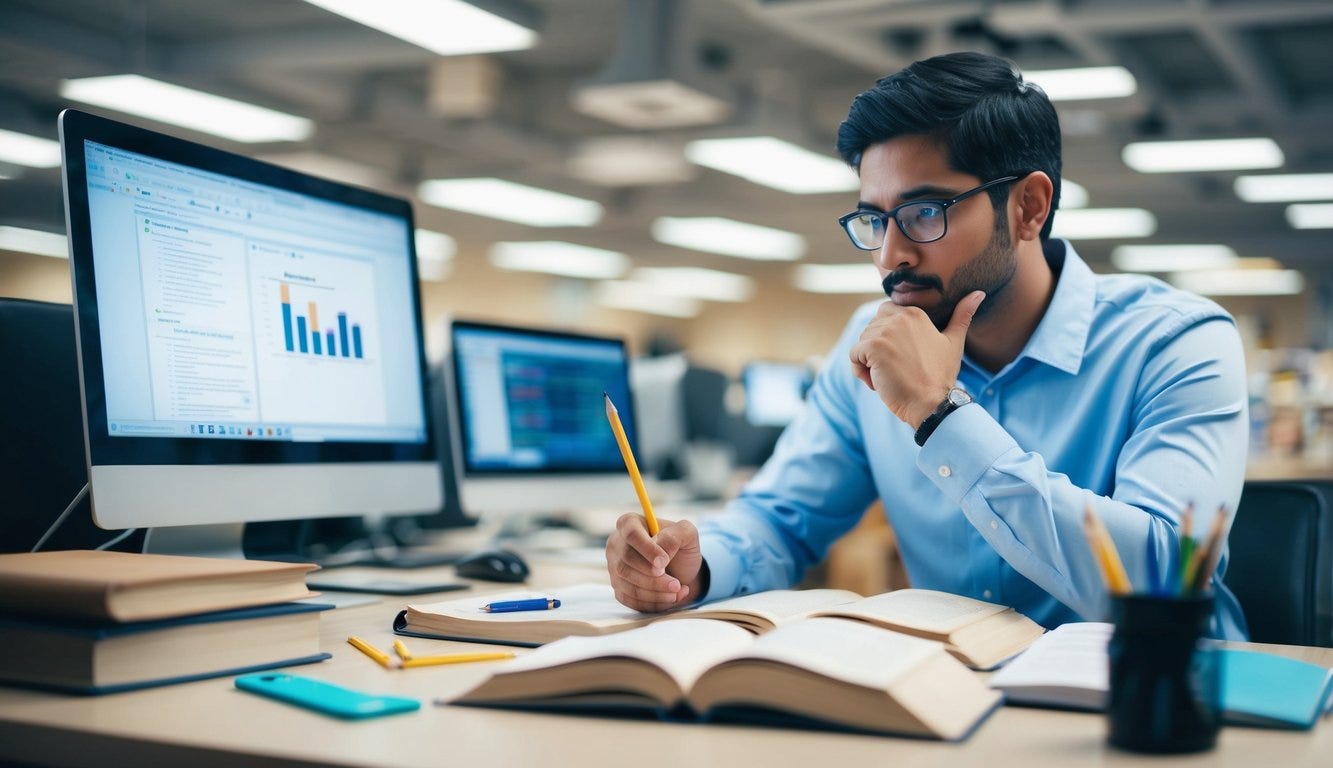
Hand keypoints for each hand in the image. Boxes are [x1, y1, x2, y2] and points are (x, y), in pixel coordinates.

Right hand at [605, 514, 702, 611]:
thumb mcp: (687, 535)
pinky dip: (653, 602)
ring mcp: (614, 567)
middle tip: (676, 584)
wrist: (681, 572)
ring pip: (628, 583)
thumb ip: (676, 535)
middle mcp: (617, 543)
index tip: (664, 562)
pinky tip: (670, 597)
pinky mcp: (618, 588)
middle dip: (654, 577)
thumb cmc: (681, 549)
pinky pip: (630, 599)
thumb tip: (661, 550)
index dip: (647, 549)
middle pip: (627, 561)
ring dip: (656, 592)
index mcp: (630, 523)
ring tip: (677, 590)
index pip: (631, 533)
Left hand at [848, 290, 983, 427]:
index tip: (903, 359)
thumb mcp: (954, 342)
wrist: (932, 403)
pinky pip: (854, 355)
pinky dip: (860, 371)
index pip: (884, 317)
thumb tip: (978, 293)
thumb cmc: (941, 376)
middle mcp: (898, 317)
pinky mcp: (872, 347)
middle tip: (896, 370)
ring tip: (889, 377)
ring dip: (869, 363)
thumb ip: (962, 315)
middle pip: (870, 329)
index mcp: (914, 313)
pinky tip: (878, 382)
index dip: (889, 340)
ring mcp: (884, 331)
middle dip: (876, 350)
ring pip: (861, 343)